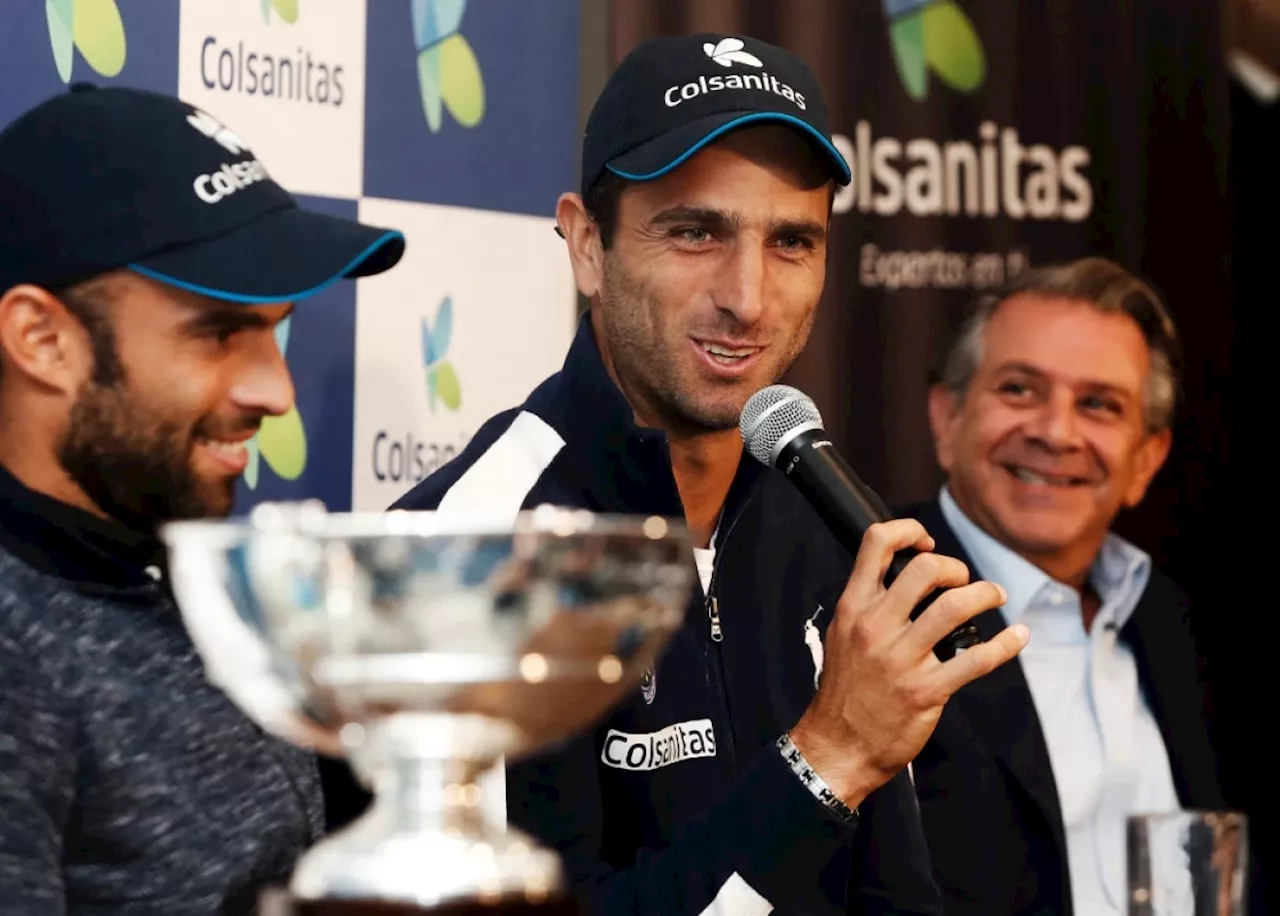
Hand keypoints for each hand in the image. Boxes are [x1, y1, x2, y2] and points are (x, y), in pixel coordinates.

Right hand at [788, 519, 1027, 806]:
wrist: (837, 746)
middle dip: (956, 569)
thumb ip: (868, 605)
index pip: (876, 543)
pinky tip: (1017, 637)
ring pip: (956, 605)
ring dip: (986, 594)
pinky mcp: (926, 690)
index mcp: (853, 607)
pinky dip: (1006, 643)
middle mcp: (876, 626)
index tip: (927, 545)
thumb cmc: (844, 691)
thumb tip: (901, 577)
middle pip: (926, 569)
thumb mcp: (842, 635)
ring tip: (994, 597)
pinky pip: (978, 659)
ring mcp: (901, 658)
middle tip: (964, 583)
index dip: (909, 531)